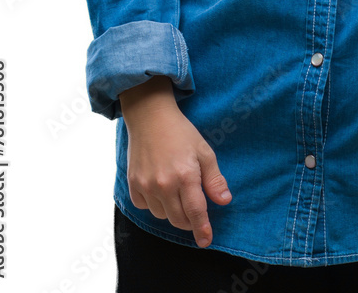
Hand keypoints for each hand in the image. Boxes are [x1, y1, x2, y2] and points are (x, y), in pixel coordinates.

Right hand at [120, 78, 231, 247]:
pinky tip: (160, 189)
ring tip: (177, 191)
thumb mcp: (204, 151)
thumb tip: (224, 201)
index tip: (206, 241)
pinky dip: (155, 204)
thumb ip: (214, 179)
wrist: (150, 117)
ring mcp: (146, 185)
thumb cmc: (180, 132)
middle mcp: (164, 184)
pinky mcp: (133, 184)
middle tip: (195, 210)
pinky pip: (145, 207)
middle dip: (189, 221)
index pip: (196, 212)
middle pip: (178, 219)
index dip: (202, 229)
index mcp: (185, 175)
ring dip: (172, 211)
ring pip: (162, 215)